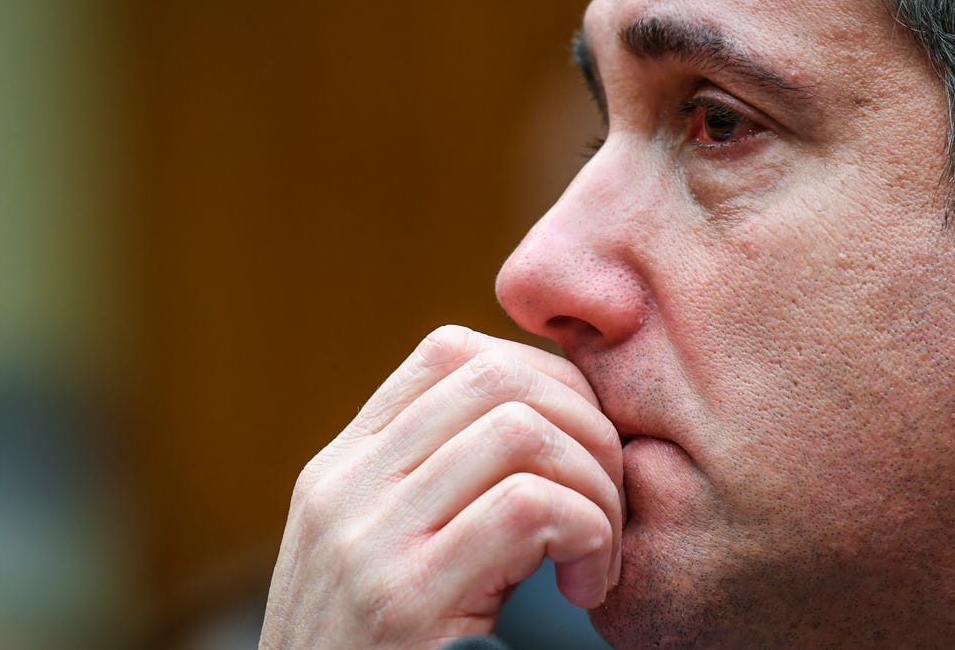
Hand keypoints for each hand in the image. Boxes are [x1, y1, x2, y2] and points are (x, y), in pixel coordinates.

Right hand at [260, 325, 623, 648]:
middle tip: (611, 499)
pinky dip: (587, 534)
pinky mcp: (402, 602)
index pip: (452, 353)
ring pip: (521, 431)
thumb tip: (554, 422)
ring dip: (596, 486)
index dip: (544, 379)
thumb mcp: (391, 554)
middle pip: (498, 378)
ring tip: (598, 552)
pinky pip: (528, 508)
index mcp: (344, 469)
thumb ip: (443, 486)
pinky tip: (587, 588)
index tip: (582, 447)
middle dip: (587, 425)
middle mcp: (344, 488)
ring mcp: (365, 540)